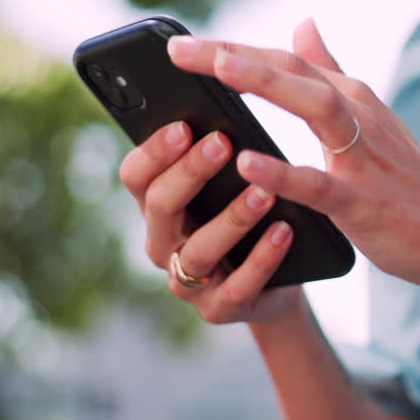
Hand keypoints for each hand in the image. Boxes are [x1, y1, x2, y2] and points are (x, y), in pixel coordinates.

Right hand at [118, 121, 303, 322]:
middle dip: (190, 172)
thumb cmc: (248, 218)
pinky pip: (240, 285)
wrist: (280, 280)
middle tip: (223, 142)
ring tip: (264, 192)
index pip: (136, 176)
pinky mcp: (221, 308)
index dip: (154, 151)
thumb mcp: (228, 187)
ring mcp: (189, 282)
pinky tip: (284, 231)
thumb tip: (226, 110)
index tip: (184, 124)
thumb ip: (218, 157)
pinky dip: (263, 258)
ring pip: (200, 250)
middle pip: (161, 206)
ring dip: (233, 217)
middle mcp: (164, 244)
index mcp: (158, 208)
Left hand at [166, 19, 419, 289]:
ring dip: (266, 82)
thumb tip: (303, 23)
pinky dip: (284, 171)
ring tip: (218, 69)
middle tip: (178, 47)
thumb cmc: (406, 181)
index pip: (285, 60)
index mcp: (351, 98)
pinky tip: (246, 163)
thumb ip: (331, 70)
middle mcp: (358, 114)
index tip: (180, 43)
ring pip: (314, 105)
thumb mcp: (368, 117)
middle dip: (235, 53)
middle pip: (293, 70)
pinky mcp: (365, 202)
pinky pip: (321, 183)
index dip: (233, 47)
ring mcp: (364, 156)